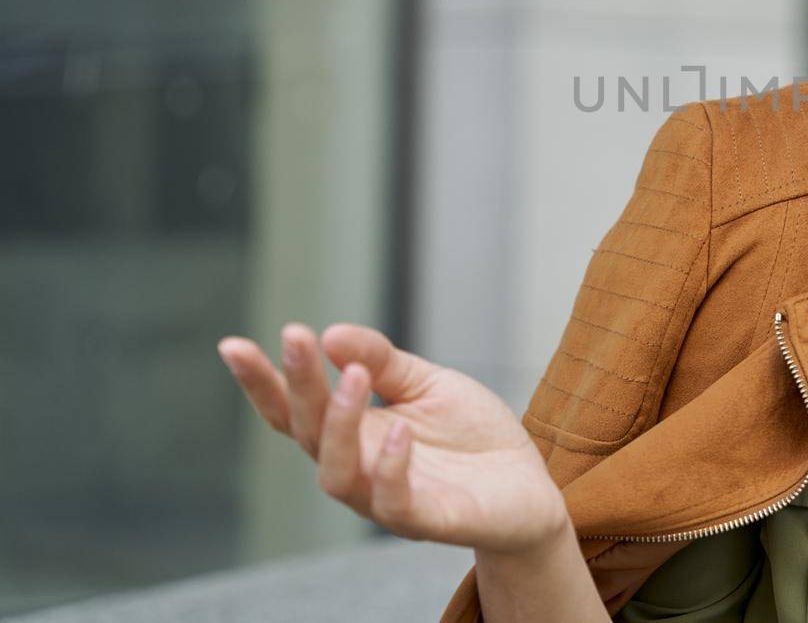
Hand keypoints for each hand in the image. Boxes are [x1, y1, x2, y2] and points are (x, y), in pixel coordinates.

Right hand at [216, 323, 568, 554]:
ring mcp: (386, 499)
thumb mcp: (427, 382)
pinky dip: (389, 466)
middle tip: (298, 337)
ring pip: (335, 475)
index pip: (293, 411)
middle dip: (297, 385)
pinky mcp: (425, 519)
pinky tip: (399, 428)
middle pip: (307, 433)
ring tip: (355, 376)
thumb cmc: (470, 435)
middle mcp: (358, 468)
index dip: (261, 383)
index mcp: (353, 433)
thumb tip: (330, 332)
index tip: (232, 344)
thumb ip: (382, 359)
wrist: (529, 483)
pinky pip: (392, 503)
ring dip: (339, 423)